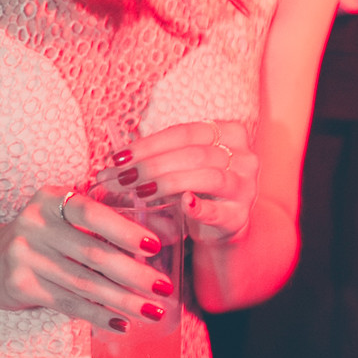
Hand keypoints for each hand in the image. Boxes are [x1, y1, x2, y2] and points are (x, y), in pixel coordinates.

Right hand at [0, 185, 173, 328]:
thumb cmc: (42, 236)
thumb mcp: (63, 217)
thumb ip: (103, 221)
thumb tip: (163, 232)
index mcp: (51, 198)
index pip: (91, 212)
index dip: (124, 230)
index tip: (155, 246)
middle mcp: (35, 222)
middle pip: (92, 253)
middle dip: (133, 273)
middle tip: (164, 287)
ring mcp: (24, 254)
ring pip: (84, 282)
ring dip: (123, 300)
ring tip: (152, 311)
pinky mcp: (20, 283)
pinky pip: (68, 303)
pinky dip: (98, 315)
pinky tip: (121, 323)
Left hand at [92, 120, 258, 249]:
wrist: (224, 224)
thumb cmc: (197, 188)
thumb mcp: (182, 165)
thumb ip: (157, 157)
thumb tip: (112, 164)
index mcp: (230, 133)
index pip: (184, 132)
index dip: (149, 144)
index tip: (119, 157)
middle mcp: (244, 157)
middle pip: (194, 154)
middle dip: (152, 165)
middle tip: (122, 177)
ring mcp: (245, 187)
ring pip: (207, 177)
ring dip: (168, 182)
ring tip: (139, 191)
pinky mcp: (240, 217)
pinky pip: (218, 211)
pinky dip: (198, 207)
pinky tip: (181, 204)